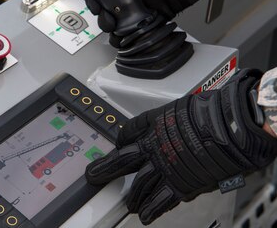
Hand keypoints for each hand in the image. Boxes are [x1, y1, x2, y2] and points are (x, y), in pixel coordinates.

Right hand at [85, 0, 250, 34]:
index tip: (95, 6)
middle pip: (112, 7)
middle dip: (107, 18)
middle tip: (109, 23)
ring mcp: (147, 0)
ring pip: (127, 19)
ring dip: (120, 29)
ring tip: (119, 35)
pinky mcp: (161, 11)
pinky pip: (147, 26)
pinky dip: (140, 34)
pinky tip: (135, 38)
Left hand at [85, 69, 276, 224]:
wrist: (230, 126)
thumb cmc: (207, 113)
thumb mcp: (174, 108)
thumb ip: (159, 121)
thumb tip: (149, 127)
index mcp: (151, 127)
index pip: (126, 135)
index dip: (119, 142)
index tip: (116, 147)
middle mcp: (153, 148)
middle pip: (122, 161)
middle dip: (105, 170)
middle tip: (94, 176)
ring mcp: (164, 167)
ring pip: (140, 185)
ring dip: (133, 195)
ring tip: (129, 203)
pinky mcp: (180, 184)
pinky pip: (161, 200)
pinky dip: (152, 209)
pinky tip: (145, 216)